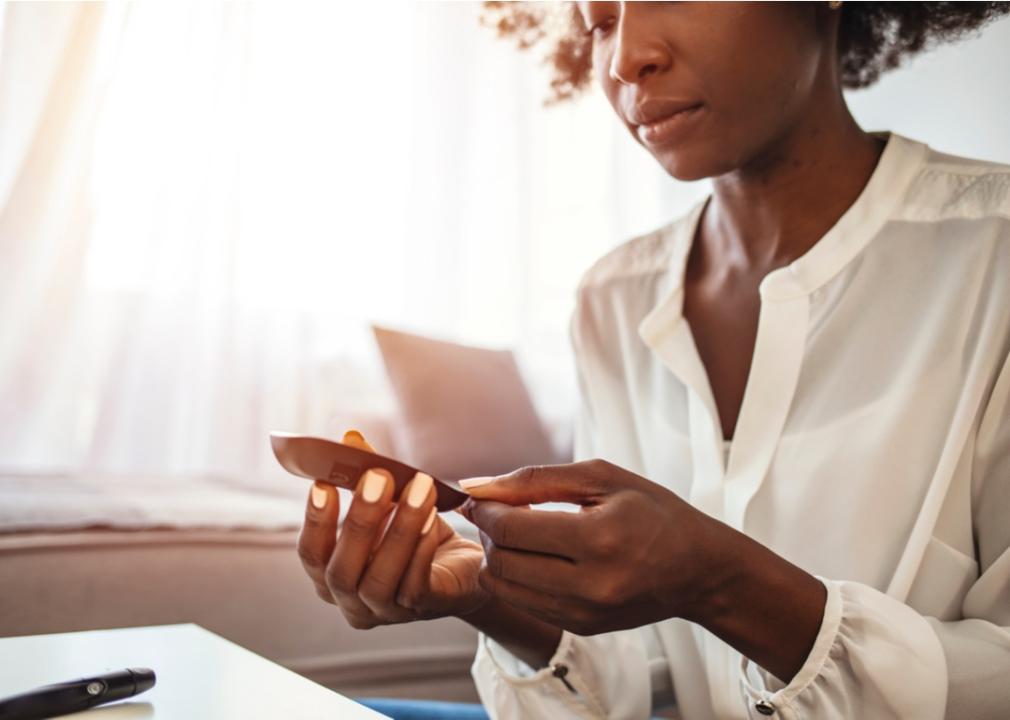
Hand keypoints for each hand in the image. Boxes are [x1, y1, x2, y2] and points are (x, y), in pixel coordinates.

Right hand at [297, 430, 487, 628]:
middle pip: (341, 570)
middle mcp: (351, 601)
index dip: (315, 520)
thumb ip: (366, 473)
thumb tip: (349, 439)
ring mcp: (385, 612)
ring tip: (419, 488)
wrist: (463, 566)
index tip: (323, 482)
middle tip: (377, 477)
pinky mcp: (422, 610)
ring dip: (399, 529)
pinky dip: (421, 549)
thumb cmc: (414, 534)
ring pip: (380, 578)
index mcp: (331, 575)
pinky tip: (432, 517)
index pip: (311, 554)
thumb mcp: (389, 502)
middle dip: (359, 520)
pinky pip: (415, 584)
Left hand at [459, 458, 826, 681]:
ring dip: (497, 557)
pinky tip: (534, 556)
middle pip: (502, 560)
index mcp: (599, 538)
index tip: (485, 496)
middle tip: (499, 512)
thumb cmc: (653, 512)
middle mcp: (591, 584)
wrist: (699, 569)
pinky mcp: (581, 628)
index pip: (512, 529)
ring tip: (517, 534)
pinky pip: (524, 603)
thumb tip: (478, 486)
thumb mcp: (601, 477)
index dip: (486, 509)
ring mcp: (585, 613)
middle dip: (489, 532)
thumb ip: (535, 479)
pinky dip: (516, 578)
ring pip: (505, 587)